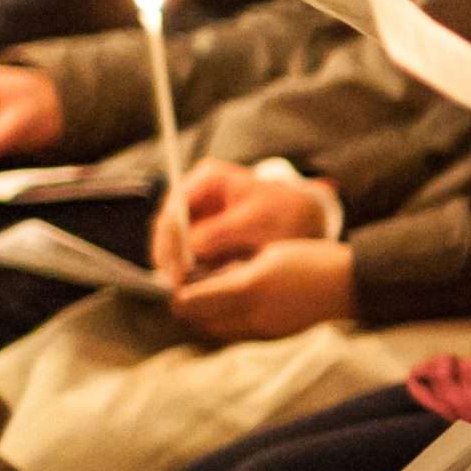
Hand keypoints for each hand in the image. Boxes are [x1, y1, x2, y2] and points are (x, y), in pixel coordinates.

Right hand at [152, 159, 327, 284]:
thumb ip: (219, 233)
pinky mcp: (199, 237)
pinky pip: (184, 256)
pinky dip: (187, 272)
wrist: (304, 220)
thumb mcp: (256, 221)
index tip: (177, 272)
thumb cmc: (285, 213)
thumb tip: (188, 250)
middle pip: (166, 229)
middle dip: (169, 259)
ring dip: (176, 268)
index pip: (173, 211)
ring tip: (186, 291)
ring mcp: (195, 216)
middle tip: (177, 288)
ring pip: (171, 245)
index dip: (170, 242)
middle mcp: (194, 194)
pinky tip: (195, 288)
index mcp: (207, 178)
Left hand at [169, 238, 353, 339]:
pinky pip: (237, 334)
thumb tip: (208, 279)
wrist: (349, 284)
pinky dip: (229, 322)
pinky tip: (242, 304)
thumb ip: (235, 269)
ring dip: (209, 316)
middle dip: (189, 306)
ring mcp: (261, 332)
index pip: (189, 302)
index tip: (180, 278)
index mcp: (246, 289)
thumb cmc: (312, 259)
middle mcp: (249, 317)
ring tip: (218, 295)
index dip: (178, 292)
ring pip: (215, 331)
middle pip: (197, 322)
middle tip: (194, 286)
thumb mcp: (269, 253)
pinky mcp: (272, 338)